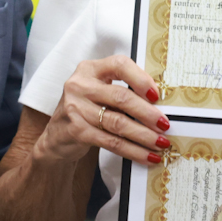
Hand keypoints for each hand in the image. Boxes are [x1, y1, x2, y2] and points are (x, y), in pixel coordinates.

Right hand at [32, 55, 169, 167]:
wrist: (56, 137)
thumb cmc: (85, 110)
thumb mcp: (98, 91)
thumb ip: (121, 90)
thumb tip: (158, 103)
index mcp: (90, 69)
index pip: (119, 65)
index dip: (141, 79)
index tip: (157, 95)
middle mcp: (80, 85)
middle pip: (121, 97)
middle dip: (147, 113)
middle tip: (165, 124)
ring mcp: (76, 108)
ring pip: (118, 122)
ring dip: (143, 135)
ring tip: (160, 143)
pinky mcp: (77, 131)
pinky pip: (111, 142)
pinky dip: (132, 150)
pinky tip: (146, 155)